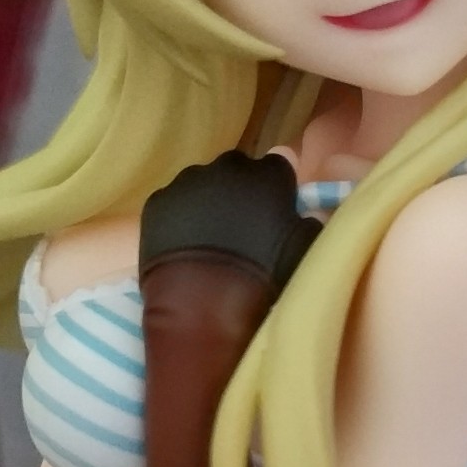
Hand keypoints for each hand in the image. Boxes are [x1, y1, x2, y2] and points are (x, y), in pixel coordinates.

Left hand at [139, 150, 320, 289]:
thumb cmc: (264, 276)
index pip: (278, 165)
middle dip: (240, 189)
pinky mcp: (157, 202)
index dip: (277, 186)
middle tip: (241, 224)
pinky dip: (179, 217)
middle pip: (236, 169)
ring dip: (207, 201)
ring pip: (201, 183)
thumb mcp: (304, 251)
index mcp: (267, 174)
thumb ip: (310, 222)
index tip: (276, 208)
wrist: (205, 300)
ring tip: (208, 237)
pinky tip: (182, 244)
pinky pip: (173, 203)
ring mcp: (187, 182)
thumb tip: (309, 214)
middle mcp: (227, 168)